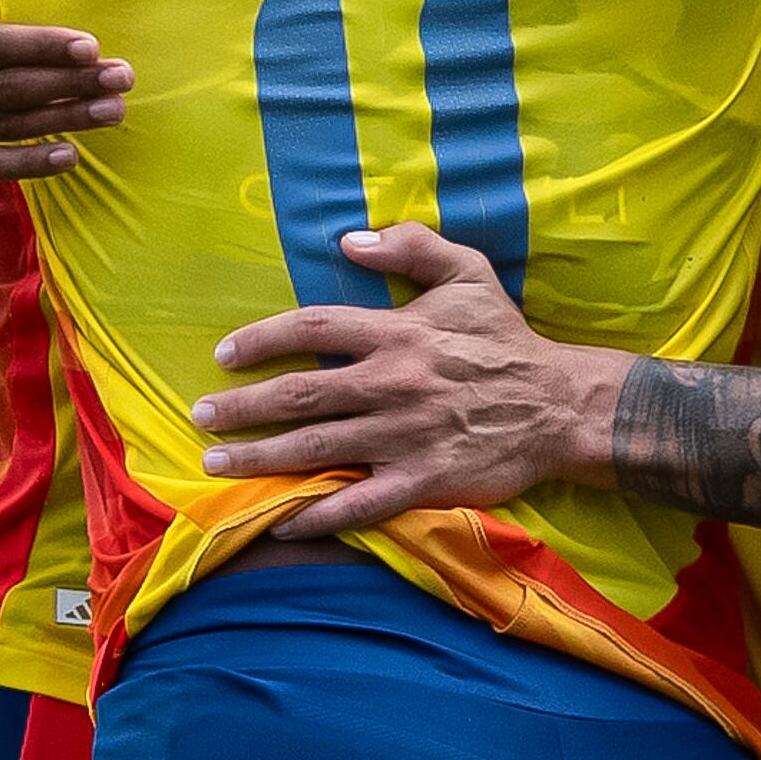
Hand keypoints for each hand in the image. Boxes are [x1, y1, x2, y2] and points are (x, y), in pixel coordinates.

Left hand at [194, 222, 623, 537]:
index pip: (311, 331)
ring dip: (259, 459)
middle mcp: (392, 384)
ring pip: (315, 449)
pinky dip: (317, 514)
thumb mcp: (468, 273)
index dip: (260, 341)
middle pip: (298, 395)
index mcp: (398, 333)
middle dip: (241, 408)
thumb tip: (349, 239)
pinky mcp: (422, 481)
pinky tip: (281, 520)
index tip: (225, 355)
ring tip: (215, 465)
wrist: (560, 406)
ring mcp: (404, 437)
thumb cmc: (506, 340)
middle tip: (200, 415)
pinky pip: (358, 503)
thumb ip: (411, 246)